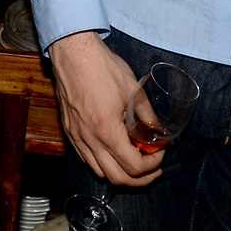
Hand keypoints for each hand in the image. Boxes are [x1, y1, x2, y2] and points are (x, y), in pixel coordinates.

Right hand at [49, 31, 162, 186]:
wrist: (73, 52)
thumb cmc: (102, 68)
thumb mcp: (133, 90)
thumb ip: (148, 115)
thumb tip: (159, 131)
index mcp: (107, 131)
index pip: (133, 167)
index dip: (152, 165)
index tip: (160, 153)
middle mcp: (89, 139)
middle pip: (117, 178)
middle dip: (140, 178)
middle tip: (153, 167)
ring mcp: (77, 136)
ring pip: (99, 172)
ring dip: (120, 173)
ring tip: (134, 161)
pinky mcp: (69, 130)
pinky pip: (86, 159)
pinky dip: (103, 163)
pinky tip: (113, 151)